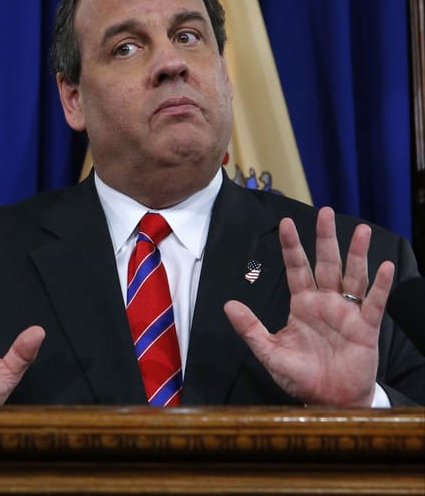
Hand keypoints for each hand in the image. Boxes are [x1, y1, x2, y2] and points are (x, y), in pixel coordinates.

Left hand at [224, 207, 394, 405]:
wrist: (327, 401)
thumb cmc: (299, 375)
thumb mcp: (269, 351)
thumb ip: (250, 328)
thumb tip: (228, 304)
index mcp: (302, 304)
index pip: (296, 268)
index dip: (292, 246)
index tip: (285, 222)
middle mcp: (326, 302)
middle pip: (326, 263)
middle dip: (326, 238)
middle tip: (326, 211)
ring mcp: (347, 312)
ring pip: (353, 276)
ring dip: (357, 253)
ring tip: (362, 230)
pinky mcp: (366, 327)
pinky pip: (374, 302)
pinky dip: (380, 285)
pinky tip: (383, 265)